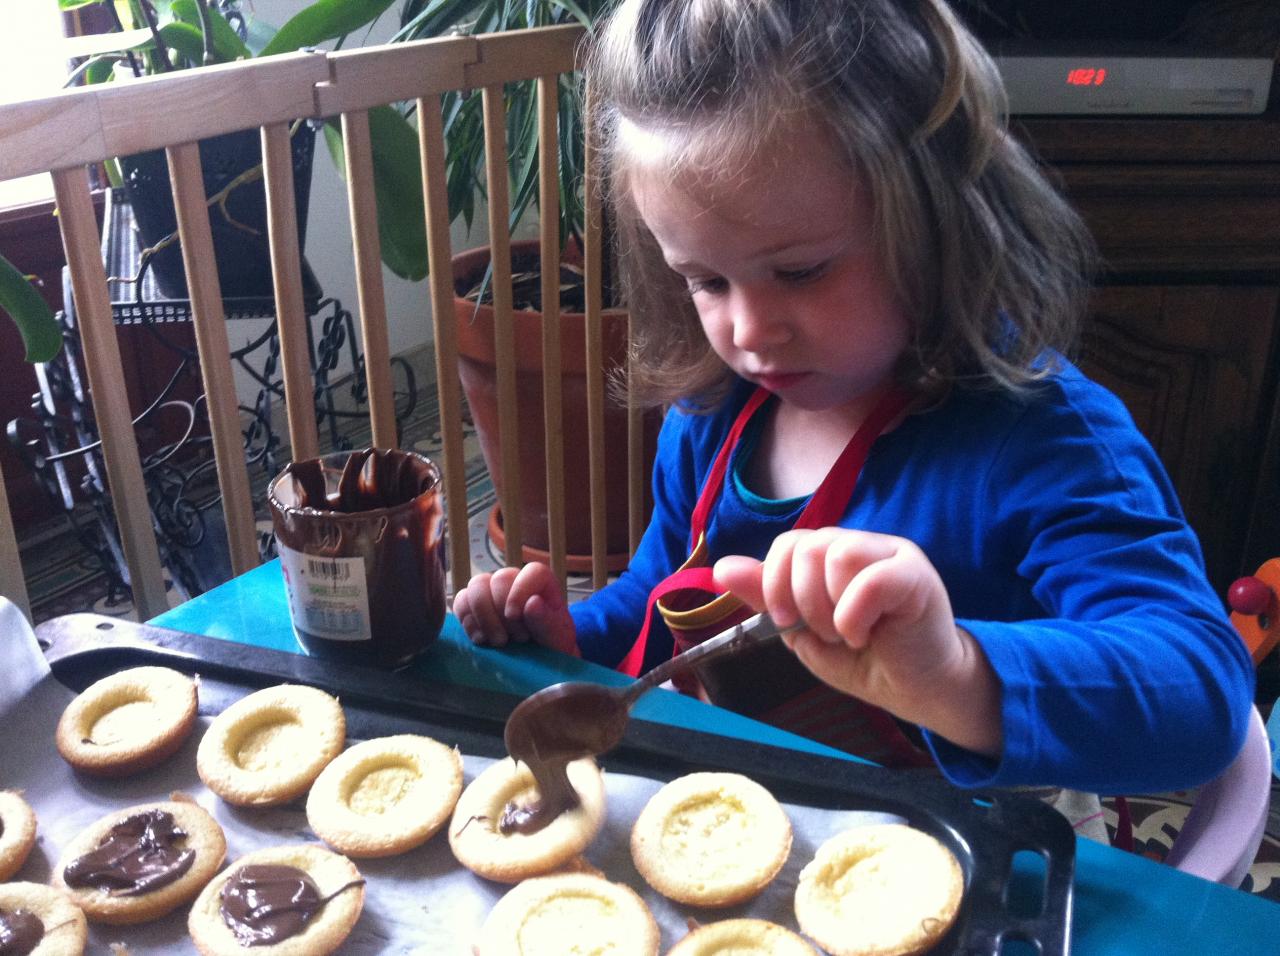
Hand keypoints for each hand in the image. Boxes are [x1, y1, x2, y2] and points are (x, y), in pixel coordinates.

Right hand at [452, 562, 578, 657]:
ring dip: (484, 617)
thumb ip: (547, 621)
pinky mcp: (472, 604)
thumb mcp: (556, 637)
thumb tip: (532, 603)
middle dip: (503, 613)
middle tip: (516, 639)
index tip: (515, 616)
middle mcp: (515, 581)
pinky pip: (461, 601)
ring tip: (499, 642)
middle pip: (499, 579)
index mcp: (542, 583)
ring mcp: (491, 590)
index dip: (520, 591)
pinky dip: (468, 622)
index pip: (532, 571)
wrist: (534, 661)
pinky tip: (482, 640)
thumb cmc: (549, 644)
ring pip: (476, 586)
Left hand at [713, 528, 1000, 756]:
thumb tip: (721, 568)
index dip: (774, 582)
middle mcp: (861, 546)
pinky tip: (865, 635)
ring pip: (837, 553)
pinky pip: (871, 578)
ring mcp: (891, 554)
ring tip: (847, 634)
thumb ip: (767, 598)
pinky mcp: (915, 574)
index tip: (784, 622)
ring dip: (830, 608)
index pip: (788, 543)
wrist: (916, 690)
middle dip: (801, 600)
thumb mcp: (803, 631)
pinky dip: (854, 615)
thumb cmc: (864, 660)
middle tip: (824, 634)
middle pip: (807, 546)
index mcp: (832, 555)